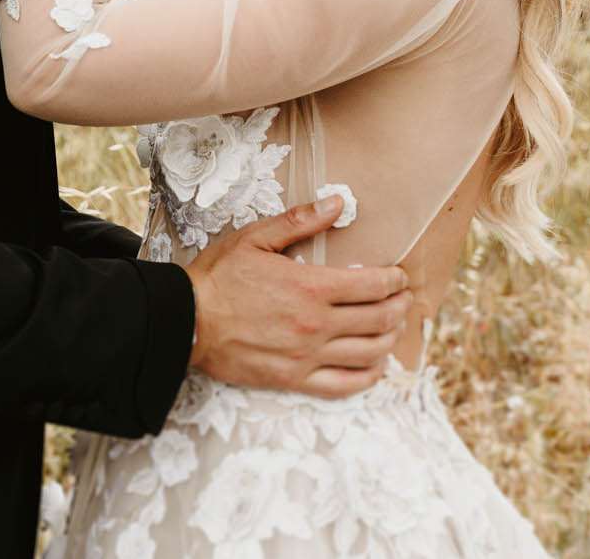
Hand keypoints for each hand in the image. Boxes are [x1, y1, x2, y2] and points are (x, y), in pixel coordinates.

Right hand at [184, 193, 413, 399]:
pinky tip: (375, 365)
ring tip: (393, 327)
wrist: (185, 322)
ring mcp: (307, 355)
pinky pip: (345, 385)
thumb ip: (300, 221)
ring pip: (369, 352)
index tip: (399, 276)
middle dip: (399, 306)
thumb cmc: (218, 278)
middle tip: (404, 298)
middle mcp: (316, 324)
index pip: (372, 285)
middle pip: (379, 319)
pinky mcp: (294, 379)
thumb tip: (339, 203)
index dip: (394, 280)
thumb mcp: (255, 238)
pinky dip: (368, 376)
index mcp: (310, 287)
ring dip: (390, 339)